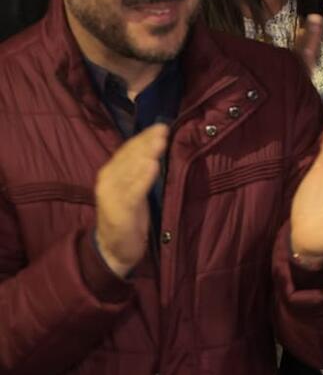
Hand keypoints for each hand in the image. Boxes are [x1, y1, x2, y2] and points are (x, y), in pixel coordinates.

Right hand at [93, 122, 167, 277]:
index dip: (143, 137)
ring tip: (160, 141)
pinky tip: (153, 165)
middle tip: (163, 128)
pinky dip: (143, 178)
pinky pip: (133, 191)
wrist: (113, 248)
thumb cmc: (128, 215)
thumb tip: (157, 146)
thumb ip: (139, 169)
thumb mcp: (133, 188)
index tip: (161, 126)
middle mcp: (107, 181)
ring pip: (130, 170)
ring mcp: (112, 196)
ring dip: (146, 154)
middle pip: (128, 157)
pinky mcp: (119, 211)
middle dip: (146, 142)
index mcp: (110, 173)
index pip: (127, 150)